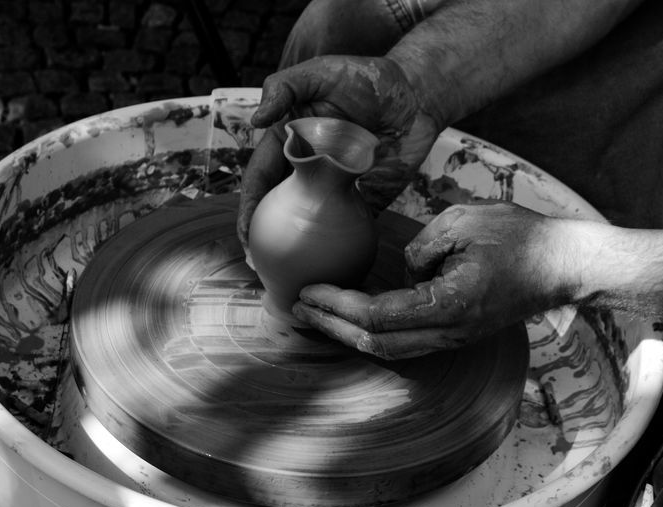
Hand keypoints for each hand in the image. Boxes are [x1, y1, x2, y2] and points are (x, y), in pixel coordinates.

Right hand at [237, 55, 440, 253]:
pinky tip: (334, 269)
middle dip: (265, 239)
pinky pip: (350, 227)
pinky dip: (340, 249)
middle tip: (260, 265)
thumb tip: (256, 119)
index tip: (246, 235)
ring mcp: (336, 189)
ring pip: (310, 225)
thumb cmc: (364, 77)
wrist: (416, 92)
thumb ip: (285, 87)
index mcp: (288, 145)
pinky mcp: (366, 200)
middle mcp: (307, 172)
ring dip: (299, 251)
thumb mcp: (319, 73)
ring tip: (292, 276)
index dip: (249, 208)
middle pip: (279, 210)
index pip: (261, 181)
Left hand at [291, 202, 574, 358]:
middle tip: (297, 309)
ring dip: (349, 333)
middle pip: (375, 343)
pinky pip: (406, 342)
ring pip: (390, 349)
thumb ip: (422, 246)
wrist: (566, 266)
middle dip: (331, 327)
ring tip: (316, 316)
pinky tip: (352, 317)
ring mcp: (453, 338)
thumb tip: (402, 271)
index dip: (336, 306)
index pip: (377, 315)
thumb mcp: (464, 222)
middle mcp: (448, 332)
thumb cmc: (522, 238)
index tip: (308, 291)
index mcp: (448, 305)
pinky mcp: (456, 334)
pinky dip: (373, 332)